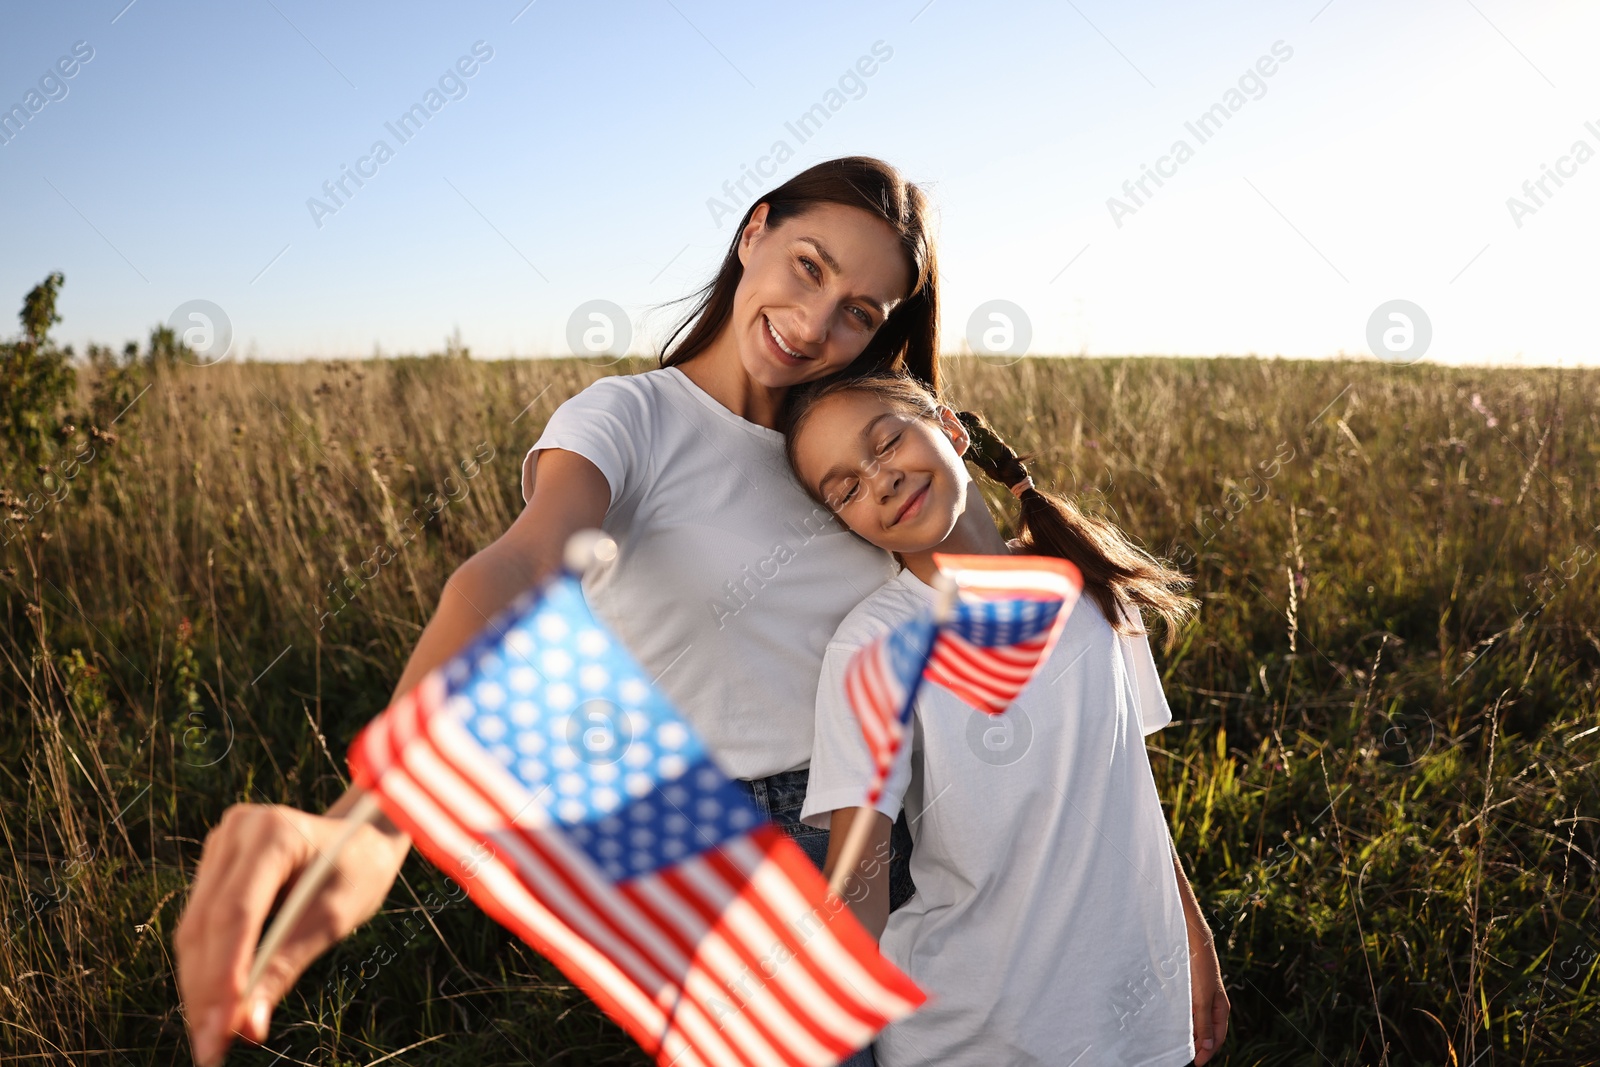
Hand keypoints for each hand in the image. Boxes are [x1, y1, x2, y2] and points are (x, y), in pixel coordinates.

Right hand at [173, 799, 410, 1066]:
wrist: (360, 835)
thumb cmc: (357, 871)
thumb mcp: (332, 918)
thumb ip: (287, 965)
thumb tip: (248, 1027)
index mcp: (274, 833)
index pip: (236, 912)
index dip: (224, 974)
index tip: (222, 1028)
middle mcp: (236, 833)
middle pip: (206, 924)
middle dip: (206, 992)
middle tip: (210, 1049)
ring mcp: (220, 847)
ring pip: (194, 930)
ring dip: (198, 987)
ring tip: (209, 1040)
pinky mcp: (214, 867)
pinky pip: (199, 925)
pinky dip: (206, 969)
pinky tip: (212, 1009)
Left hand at [1186, 919, 1229, 1063]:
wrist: (1190, 942)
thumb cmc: (1199, 969)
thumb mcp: (1201, 999)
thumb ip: (1203, 1023)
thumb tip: (1207, 1048)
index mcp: (1220, 1009)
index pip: (1217, 1038)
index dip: (1207, 1052)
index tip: (1196, 1063)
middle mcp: (1212, 1006)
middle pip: (1206, 1033)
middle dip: (1198, 1046)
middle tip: (1184, 1057)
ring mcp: (1200, 999)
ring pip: (1195, 1023)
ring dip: (1189, 1034)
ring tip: (1176, 1045)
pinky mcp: (1189, 992)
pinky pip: (1187, 1012)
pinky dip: (1182, 1021)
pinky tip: (1171, 1025)